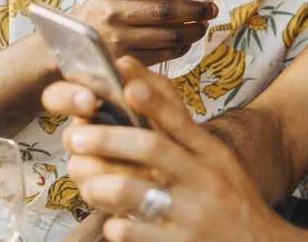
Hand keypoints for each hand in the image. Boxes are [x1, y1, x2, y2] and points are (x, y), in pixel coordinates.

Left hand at [50, 58, 290, 241]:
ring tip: (89, 186)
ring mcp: (192, 214)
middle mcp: (204, 179)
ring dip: (101, 186)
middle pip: (151, 148)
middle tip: (77, 137)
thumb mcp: (218, 162)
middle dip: (108, 138)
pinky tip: (114, 222)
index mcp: (212, 155)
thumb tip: (144, 92)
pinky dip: (116, 225)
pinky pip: (133, 233)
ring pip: (134, 192)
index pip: (180, 120)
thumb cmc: (231, 201)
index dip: (152, 99)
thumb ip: (185, 135)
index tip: (125, 80)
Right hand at [69, 0, 217, 67]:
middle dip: (195, 9)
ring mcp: (116, 39)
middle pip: (161, 11)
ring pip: (166, 35)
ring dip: (193, 30)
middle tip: (212, 8)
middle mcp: (111, 12)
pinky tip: (188, 40)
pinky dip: (181, 47)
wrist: (71, 43)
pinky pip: (162, 54)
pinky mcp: (123, 60)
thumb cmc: (105, 8)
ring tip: (204, 24)